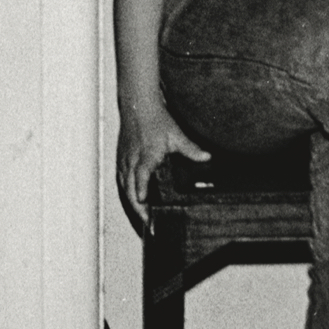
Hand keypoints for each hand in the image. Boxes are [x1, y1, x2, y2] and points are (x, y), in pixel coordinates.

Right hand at [116, 102, 208, 234]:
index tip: (145, 205)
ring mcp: (125, 159)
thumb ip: (191, 149)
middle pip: (130, 188)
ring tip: (142, 217)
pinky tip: (134, 201)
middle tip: (147, 223)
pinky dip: (127, 192)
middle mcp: (133, 159)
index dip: (142, 192)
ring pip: (124, 186)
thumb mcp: (176, 134)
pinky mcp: (121, 159)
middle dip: (137, 207)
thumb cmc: (155, 118)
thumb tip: (207, 157)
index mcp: (146, 154)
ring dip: (132, 203)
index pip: (141, 178)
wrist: (137, 104)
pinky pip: (121, 180)